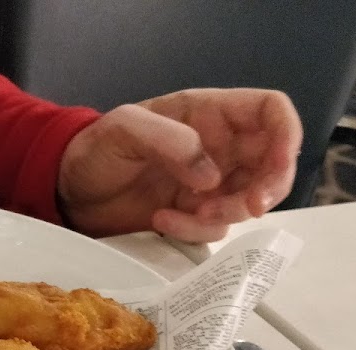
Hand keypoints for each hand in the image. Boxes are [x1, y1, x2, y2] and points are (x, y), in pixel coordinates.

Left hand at [57, 88, 302, 241]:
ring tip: (183, 212)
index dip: (286, 135)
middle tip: (249, 206)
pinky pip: (215, 228)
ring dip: (225, 215)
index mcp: (210, 114)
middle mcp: (218, 147)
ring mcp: (209, 183)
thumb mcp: (124, 130)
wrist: (69, 191)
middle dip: (267, 188)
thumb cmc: (93, 149)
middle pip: (273, 163)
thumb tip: (210, 174)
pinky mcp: (194, 214)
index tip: (278, 166)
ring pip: (248, 202)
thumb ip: (169, 140)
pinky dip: (195, 231)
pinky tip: (161, 221)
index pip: (271, 112)